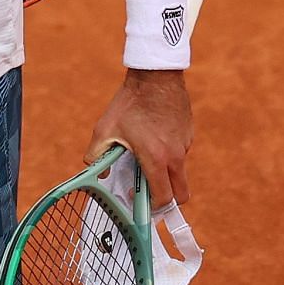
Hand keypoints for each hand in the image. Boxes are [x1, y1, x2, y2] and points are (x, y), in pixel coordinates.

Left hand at [88, 70, 192, 207]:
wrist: (155, 76)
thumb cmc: (129, 103)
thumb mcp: (104, 129)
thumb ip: (95, 154)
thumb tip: (95, 171)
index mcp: (156, 158)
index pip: (163, 197)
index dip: (151, 207)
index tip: (139, 205)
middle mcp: (175, 155)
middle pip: (181, 194)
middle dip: (167, 200)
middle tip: (148, 194)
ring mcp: (185, 145)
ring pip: (179, 172)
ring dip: (165, 173)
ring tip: (143, 156)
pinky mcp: (189, 134)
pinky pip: (180, 153)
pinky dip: (168, 154)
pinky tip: (152, 137)